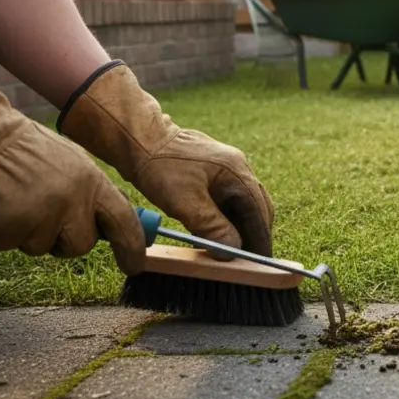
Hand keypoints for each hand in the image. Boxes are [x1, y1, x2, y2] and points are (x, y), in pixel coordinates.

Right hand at [0, 49, 147, 274]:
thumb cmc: (28, 151)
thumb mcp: (74, 163)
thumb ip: (93, 192)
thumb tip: (114, 222)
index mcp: (91, 182)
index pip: (123, 222)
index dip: (132, 247)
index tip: (135, 265)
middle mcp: (69, 202)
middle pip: (81, 245)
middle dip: (67, 240)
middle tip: (49, 217)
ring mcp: (36, 219)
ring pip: (41, 247)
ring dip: (31, 232)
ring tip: (18, 199)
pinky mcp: (4, 233)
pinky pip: (10, 245)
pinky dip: (3, 231)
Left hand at [57, 63, 274, 257]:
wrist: (137, 138)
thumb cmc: (159, 167)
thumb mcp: (186, 203)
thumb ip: (213, 227)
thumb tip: (233, 250)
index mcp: (237, 172)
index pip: (259, 211)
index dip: (261, 238)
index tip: (261, 260)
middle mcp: (238, 167)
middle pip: (257, 206)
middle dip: (254, 232)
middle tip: (248, 258)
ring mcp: (226, 167)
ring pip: (242, 202)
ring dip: (240, 224)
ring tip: (232, 247)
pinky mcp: (213, 170)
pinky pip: (228, 197)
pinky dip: (228, 215)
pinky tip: (217, 228)